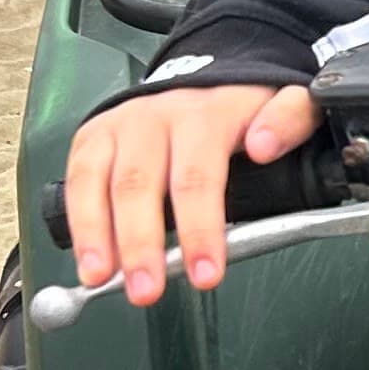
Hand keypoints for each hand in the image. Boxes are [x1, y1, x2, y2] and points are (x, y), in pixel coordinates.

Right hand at [64, 80, 318, 304]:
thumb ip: (290, 118)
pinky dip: (80, 223)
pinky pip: (78, 180)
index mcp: (207, 114)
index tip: (205, 273)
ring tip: (102, 280)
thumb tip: (264, 146)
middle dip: (141, 243)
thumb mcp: (285, 102)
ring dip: (98, 236)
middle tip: (147, 290)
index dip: (200, 228)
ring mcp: (121, 124)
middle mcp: (157, 116)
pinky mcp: (95, 135)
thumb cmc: (243, 109)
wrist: (206, 78)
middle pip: (140, 183)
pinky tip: (88, 261)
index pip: (199, 175)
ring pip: (100, 181)